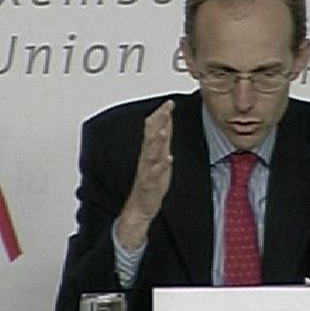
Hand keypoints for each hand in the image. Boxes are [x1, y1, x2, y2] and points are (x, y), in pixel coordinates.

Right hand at [117, 100, 174, 250]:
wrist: (140, 208)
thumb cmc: (151, 182)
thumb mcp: (160, 158)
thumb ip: (162, 141)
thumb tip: (166, 122)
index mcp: (150, 152)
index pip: (154, 130)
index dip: (161, 116)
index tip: (169, 103)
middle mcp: (147, 159)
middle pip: (151, 137)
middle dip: (158, 122)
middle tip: (165, 109)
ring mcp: (147, 171)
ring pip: (151, 154)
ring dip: (156, 141)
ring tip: (162, 129)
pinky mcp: (149, 184)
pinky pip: (154, 175)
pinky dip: (160, 167)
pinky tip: (167, 159)